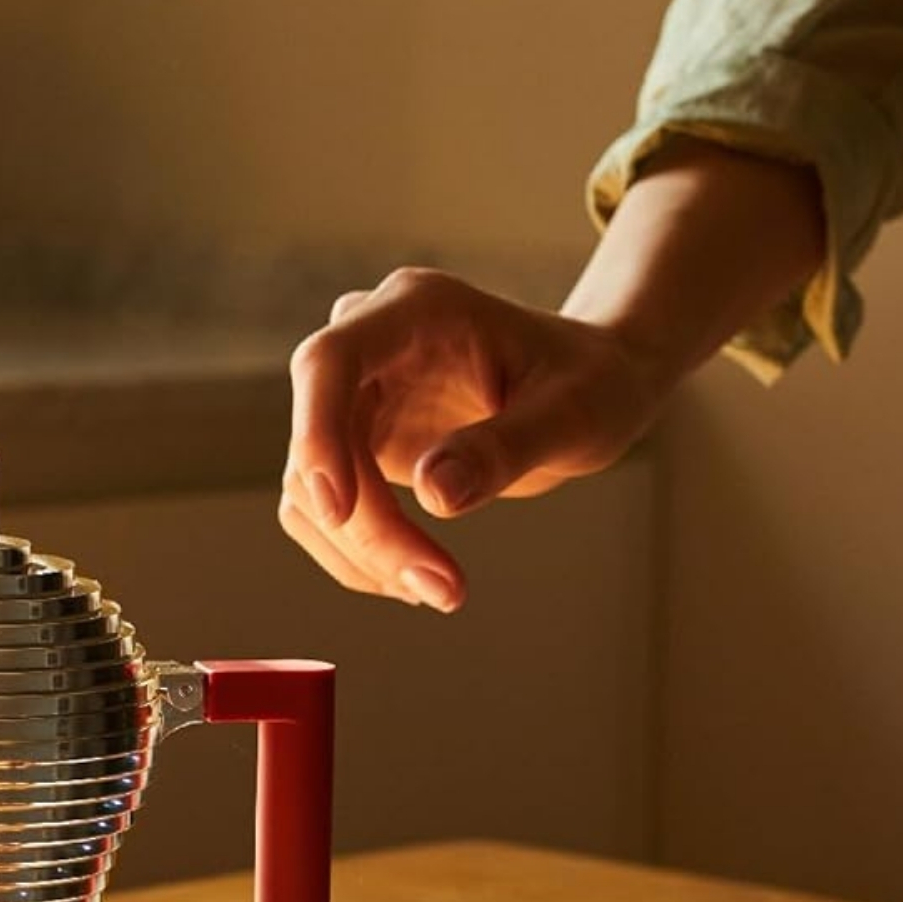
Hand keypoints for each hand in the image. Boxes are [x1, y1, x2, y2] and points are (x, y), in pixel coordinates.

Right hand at [280, 267, 671, 610]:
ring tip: (441, 591)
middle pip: (320, 441)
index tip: (338, 508)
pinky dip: (359, 553)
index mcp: (415, 310)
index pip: (329, 361)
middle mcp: (369, 346)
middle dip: (367, 526)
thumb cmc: (592, 382)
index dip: (318, 433)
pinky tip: (417, 575)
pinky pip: (325, 510)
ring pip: (310, 487)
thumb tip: (434, 493)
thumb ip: (507, 445)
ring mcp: (355, 397)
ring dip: (360, 550)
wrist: (592, 387)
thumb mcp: (574, 412)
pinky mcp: (355, 445)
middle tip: (441, 589)